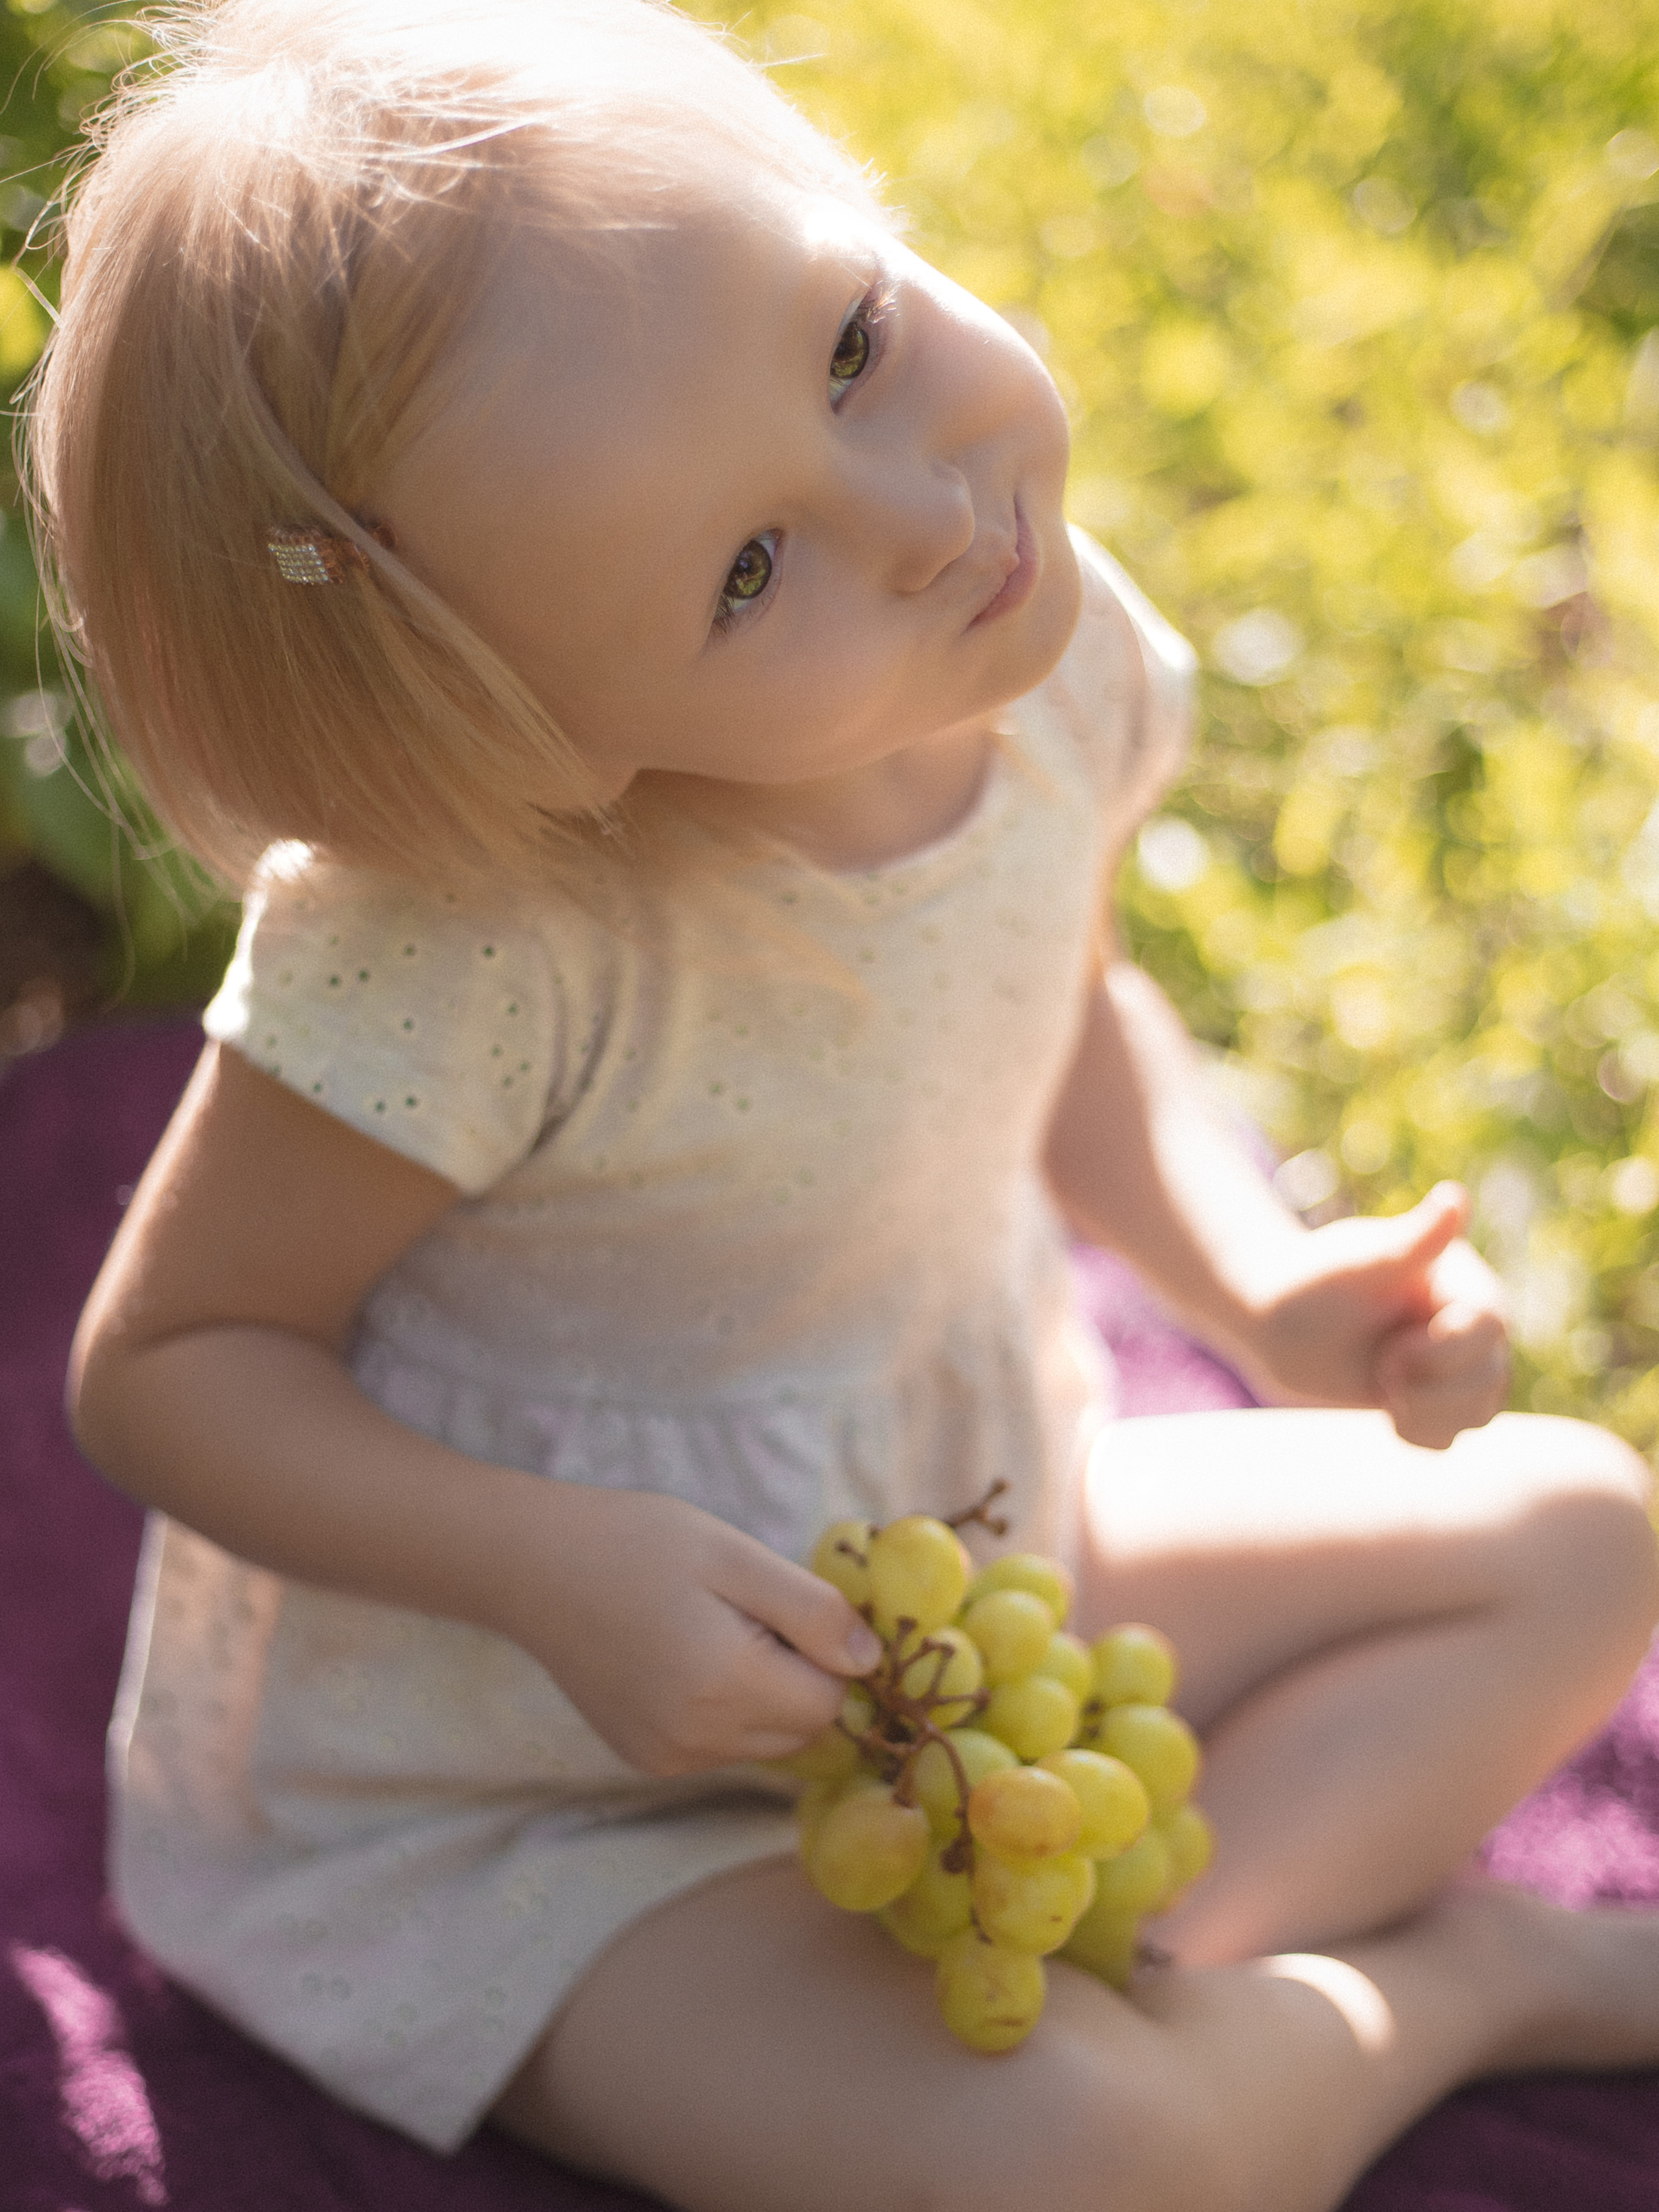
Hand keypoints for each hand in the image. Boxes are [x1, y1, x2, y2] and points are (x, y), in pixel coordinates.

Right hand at [492, 1484, 882, 1776]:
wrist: (534, 1566)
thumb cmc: (639, 1543)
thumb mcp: (735, 1556)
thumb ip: (811, 1611)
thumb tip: (870, 1662)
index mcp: (724, 1686)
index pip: (829, 1702)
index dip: (828, 1653)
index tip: (793, 1606)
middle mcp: (695, 1740)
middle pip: (801, 1730)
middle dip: (798, 1676)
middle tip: (750, 1612)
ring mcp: (665, 1758)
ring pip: (764, 1742)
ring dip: (763, 1694)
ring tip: (714, 1629)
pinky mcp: (644, 1759)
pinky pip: (720, 1746)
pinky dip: (724, 1709)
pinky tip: (685, 1657)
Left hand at [1244, 1182, 1509, 1449]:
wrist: (1277, 1321)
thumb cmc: (1312, 1283)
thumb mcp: (1360, 1265)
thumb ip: (1413, 1241)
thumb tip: (1455, 1197)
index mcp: (1460, 1281)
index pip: (1489, 1326)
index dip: (1443, 1351)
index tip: (1391, 1352)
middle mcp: (1469, 1321)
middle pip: (1492, 1377)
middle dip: (1431, 1388)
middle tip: (1381, 1369)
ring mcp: (1456, 1362)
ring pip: (1479, 1411)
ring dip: (1428, 1413)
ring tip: (1384, 1391)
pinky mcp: (1435, 1398)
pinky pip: (1453, 1434)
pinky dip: (1420, 1432)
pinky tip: (1387, 1411)